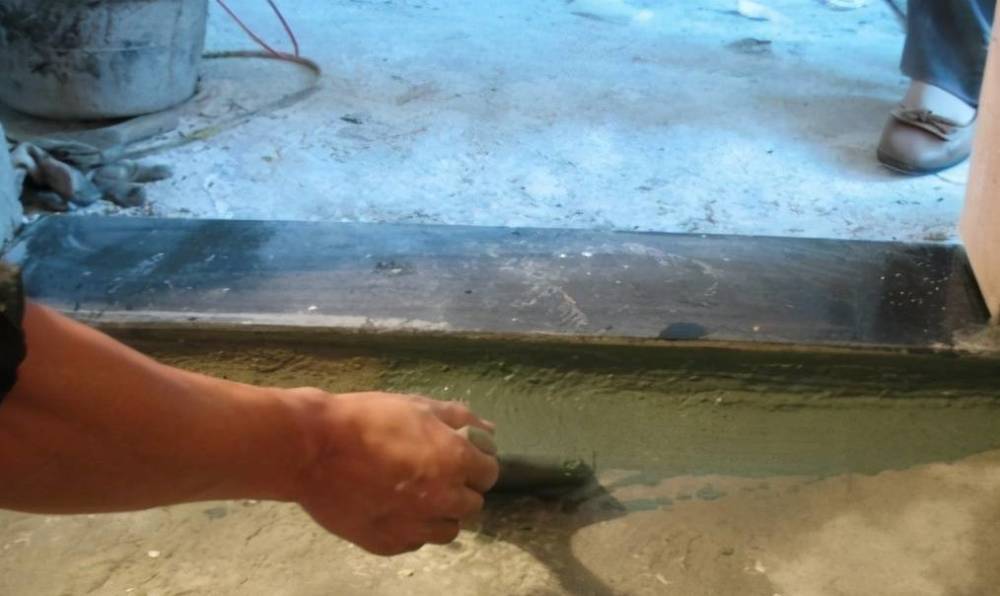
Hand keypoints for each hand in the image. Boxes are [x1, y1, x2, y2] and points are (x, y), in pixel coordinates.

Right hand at [290, 391, 498, 555]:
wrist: (313, 449)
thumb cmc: (366, 419)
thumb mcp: (416, 406)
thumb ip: (459, 419)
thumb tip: (488, 430)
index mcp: (455, 460)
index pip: (489, 473)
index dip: (477, 463)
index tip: (460, 456)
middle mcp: (443, 498)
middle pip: (473, 504)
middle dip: (461, 488)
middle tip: (435, 473)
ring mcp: (415, 525)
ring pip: (449, 529)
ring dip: (442, 513)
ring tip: (417, 495)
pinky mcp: (388, 543)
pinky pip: (416, 541)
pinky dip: (413, 527)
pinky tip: (394, 508)